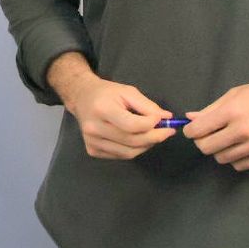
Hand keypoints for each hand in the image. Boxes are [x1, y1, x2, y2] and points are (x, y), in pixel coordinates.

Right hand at [48, 53, 173, 160]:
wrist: (81, 97)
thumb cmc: (106, 92)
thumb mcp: (127, 91)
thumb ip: (147, 106)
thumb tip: (166, 118)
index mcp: (102, 109)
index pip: (132, 125)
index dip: (151, 125)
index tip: (162, 120)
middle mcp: (94, 128)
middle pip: (132, 141)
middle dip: (154, 137)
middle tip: (167, 131)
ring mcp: (92, 142)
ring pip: (128, 153)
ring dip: (146, 146)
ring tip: (154, 136)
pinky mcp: (92, 151)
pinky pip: (121, 156)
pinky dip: (134, 150)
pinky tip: (138, 140)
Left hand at [182, 76, 248, 170]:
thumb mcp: (233, 95)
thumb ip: (210, 110)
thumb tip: (189, 119)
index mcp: (232, 111)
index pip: (198, 131)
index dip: (190, 131)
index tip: (192, 130)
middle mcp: (244, 130)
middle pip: (207, 148)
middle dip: (202, 142)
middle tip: (208, 135)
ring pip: (222, 158)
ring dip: (219, 150)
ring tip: (227, 138)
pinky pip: (239, 165)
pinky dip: (235, 158)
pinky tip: (240, 146)